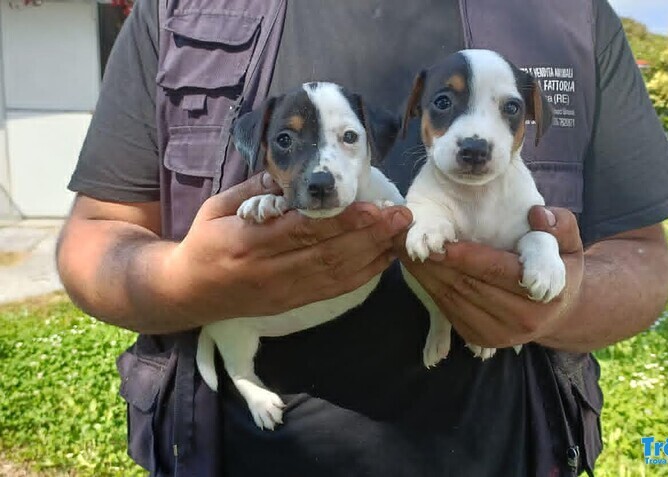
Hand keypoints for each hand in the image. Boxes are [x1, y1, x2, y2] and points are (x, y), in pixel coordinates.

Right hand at [165, 172, 411, 320]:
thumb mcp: (217, 207)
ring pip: (337, 274)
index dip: (340, 221)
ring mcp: (284, 291)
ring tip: (401, 232)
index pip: (302, 231)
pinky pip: (334, 289)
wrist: (189, 293)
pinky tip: (384, 257)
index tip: (372, 206)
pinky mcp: (294, 303)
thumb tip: (292, 172)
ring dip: (374, 253)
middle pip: (328, 254)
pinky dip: (363, 274)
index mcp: (247, 242)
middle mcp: (270, 271)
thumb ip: (254, 190)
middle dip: (369, 235)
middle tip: (401, 215)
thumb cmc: (204, 242)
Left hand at [396, 206, 583, 347]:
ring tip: (404, 247)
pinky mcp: (479, 337)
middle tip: (408, 238)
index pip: (498, 272)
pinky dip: (428, 285)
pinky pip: (447, 309)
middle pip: (468, 286)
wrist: (559, 310)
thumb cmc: (560, 266)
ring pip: (452, 298)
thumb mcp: (568, 243)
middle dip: (437, 262)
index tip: (441, 243)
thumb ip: (559, 224)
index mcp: (545, 294)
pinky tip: (417, 265)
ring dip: (425, 273)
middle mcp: (521, 320)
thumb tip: (537, 215)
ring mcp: (498, 334)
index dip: (467, 258)